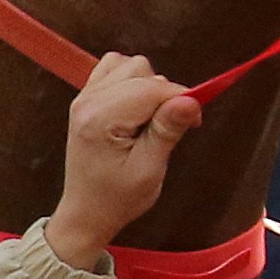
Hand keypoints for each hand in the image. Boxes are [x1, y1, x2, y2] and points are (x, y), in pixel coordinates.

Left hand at [43, 52, 204, 270]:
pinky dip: (132, 82)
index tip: (194, 122)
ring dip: (148, 86)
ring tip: (149, 120)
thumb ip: (167, 130)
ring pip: (130, 65)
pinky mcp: (87, 97)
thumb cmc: (117, 198)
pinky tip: (136, 109)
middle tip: (167, 128)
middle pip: (141, 71)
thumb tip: (191, 99)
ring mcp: (84, 96)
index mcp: (100, 118)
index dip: (180, 100)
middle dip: (163, 94)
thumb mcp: (149, 170)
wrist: (86, 212)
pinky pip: (114, 69)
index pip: (152, 88)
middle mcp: (88, 100)